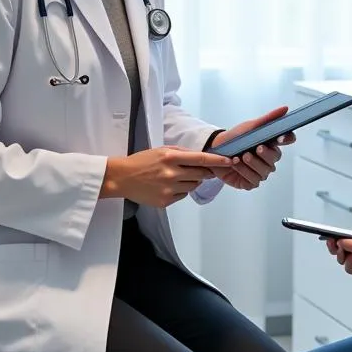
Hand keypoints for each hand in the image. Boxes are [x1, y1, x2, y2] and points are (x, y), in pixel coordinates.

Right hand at [100, 147, 231, 207]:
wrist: (122, 178)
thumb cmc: (142, 161)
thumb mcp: (162, 150)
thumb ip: (183, 153)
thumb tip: (203, 157)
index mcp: (171, 157)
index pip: (202, 160)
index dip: (218, 161)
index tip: (230, 161)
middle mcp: (172, 174)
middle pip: (201, 174)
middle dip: (205, 172)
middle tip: (199, 169)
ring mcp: (169, 189)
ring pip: (193, 185)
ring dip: (191, 181)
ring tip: (175, 176)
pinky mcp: (166, 201)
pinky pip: (183, 195)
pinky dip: (180, 190)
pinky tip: (168, 185)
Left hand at [209, 107, 296, 191]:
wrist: (214, 150)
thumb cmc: (234, 138)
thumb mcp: (250, 126)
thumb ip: (268, 119)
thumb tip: (285, 109)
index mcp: (271, 143)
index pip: (287, 140)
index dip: (287, 139)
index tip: (280, 138)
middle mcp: (268, 159)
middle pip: (275, 158)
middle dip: (266, 154)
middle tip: (257, 148)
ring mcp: (260, 171)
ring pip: (265, 171)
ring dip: (252, 164)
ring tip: (241, 156)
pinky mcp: (250, 182)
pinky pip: (253, 180)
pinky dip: (244, 171)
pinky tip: (235, 163)